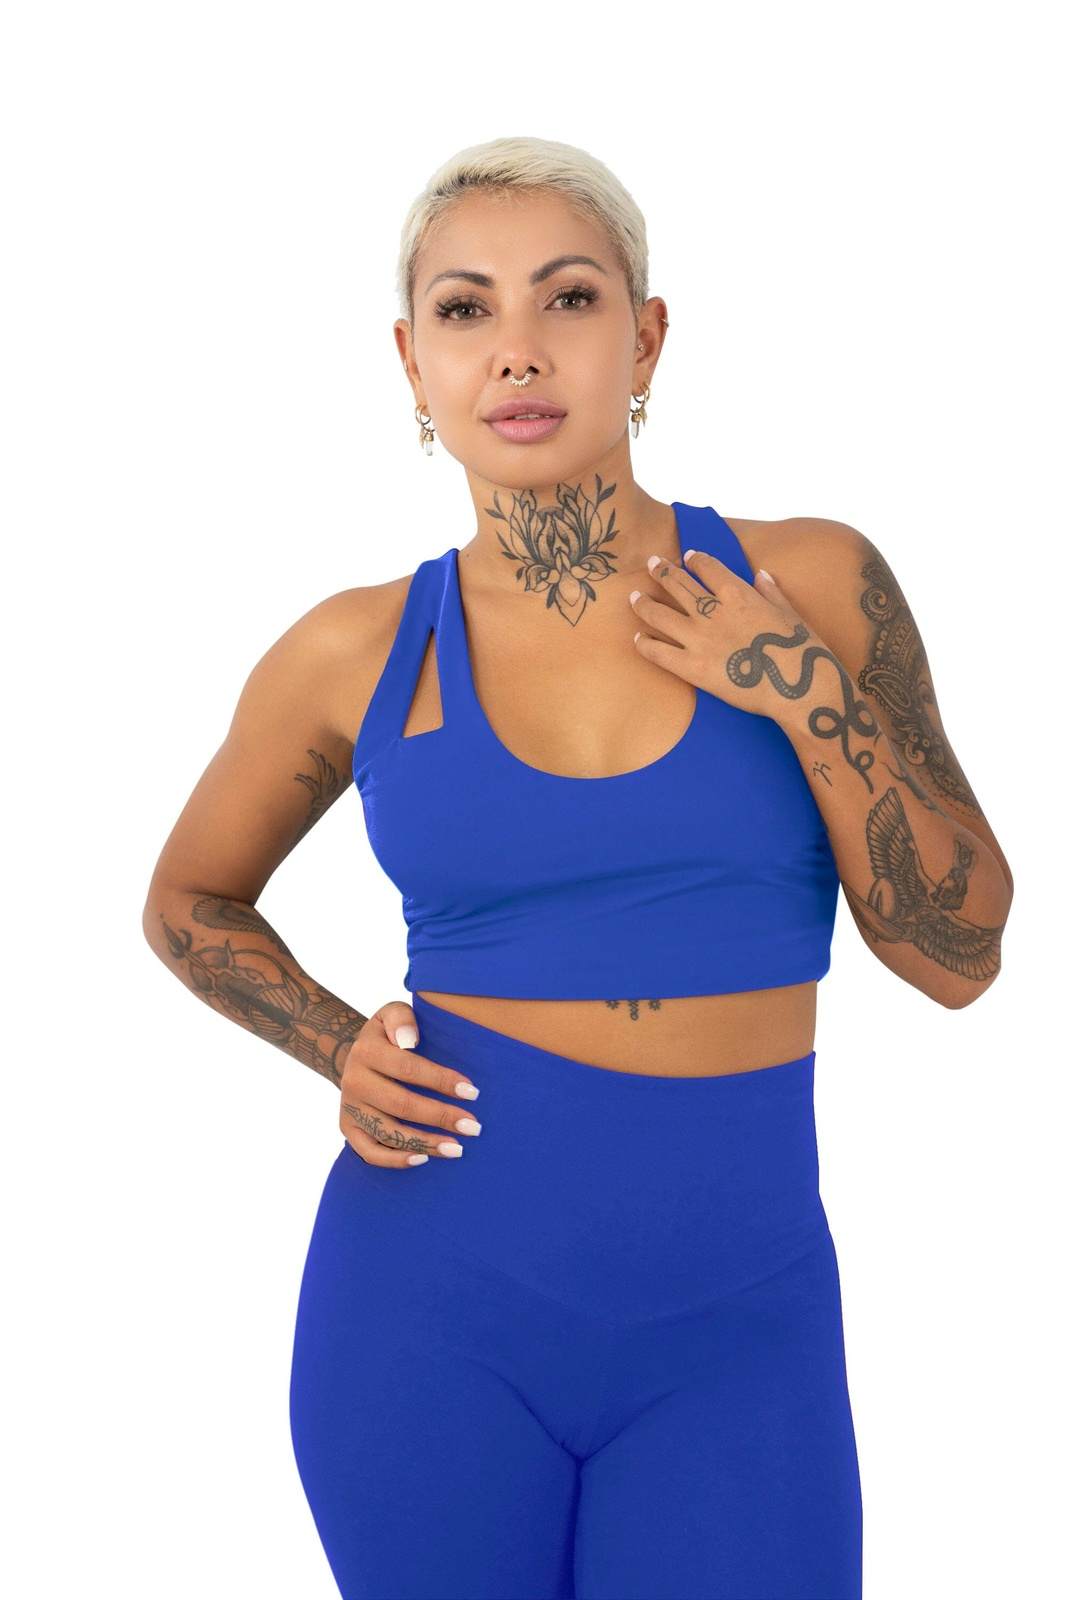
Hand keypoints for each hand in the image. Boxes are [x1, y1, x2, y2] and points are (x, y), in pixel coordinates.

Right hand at [337, 999, 482, 1169]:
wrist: (353, 1056)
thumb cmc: (387, 1036)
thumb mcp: (391, 1015)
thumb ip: (402, 1019)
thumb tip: (410, 1039)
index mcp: (366, 1051)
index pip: (408, 1068)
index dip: (441, 1081)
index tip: (472, 1092)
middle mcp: (353, 1081)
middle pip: (401, 1104)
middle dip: (441, 1117)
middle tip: (473, 1127)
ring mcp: (349, 1108)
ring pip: (388, 1132)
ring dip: (425, 1143)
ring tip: (456, 1149)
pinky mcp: (347, 1128)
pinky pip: (370, 1152)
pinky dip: (396, 1160)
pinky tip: (423, 1159)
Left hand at [630, 551, 829, 725]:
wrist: (796, 687)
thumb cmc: (800, 649)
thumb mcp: (789, 612)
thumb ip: (771, 591)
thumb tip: (761, 574)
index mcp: (738, 594)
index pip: (708, 567)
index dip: (696, 560)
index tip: (688, 557)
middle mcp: (713, 612)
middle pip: (678, 584)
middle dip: (662, 571)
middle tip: (651, 562)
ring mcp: (699, 639)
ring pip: (660, 614)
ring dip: (644, 603)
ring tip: (633, 596)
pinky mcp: (692, 667)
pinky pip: (658, 652)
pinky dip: (644, 644)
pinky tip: (637, 639)